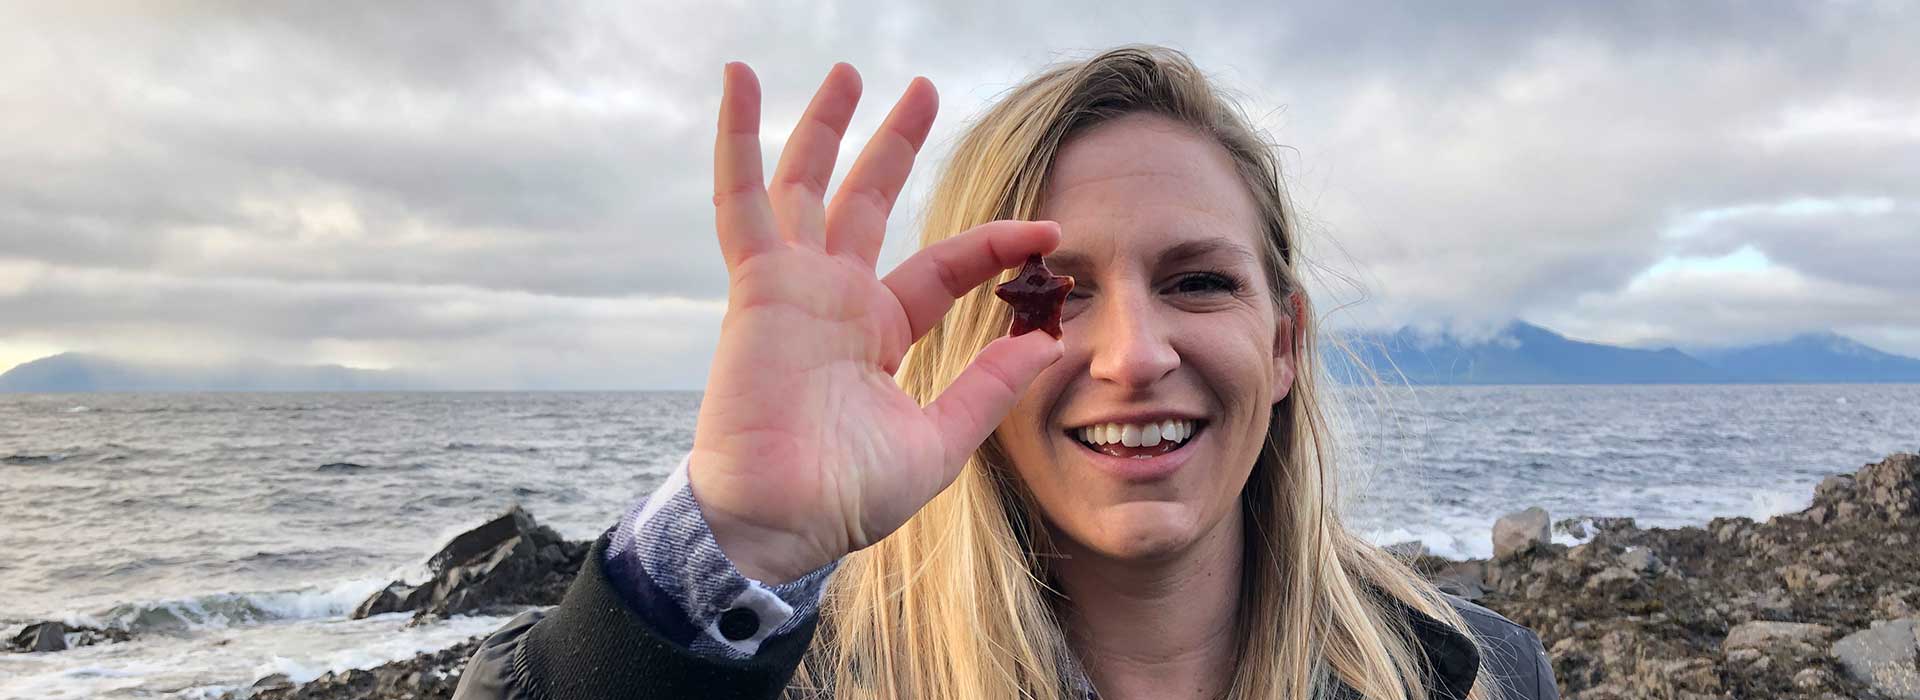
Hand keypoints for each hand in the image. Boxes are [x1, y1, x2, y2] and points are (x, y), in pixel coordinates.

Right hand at [690, 62, 1063, 582]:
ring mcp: (795, 286)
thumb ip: (988, 386)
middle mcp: (836, 299)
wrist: (783, 521)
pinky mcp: (759, 284)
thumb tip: (1048, 342)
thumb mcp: (940, 440)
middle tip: (925, 90)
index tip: (1049, 236)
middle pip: (869, 201)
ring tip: (850, 70)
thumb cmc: (848, 497)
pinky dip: (737, 137)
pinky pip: (742, 198)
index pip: (944, 266)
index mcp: (880, 333)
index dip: (995, 244)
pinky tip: (739, 81)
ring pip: (810, 185)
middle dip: (896, 144)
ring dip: (828, 127)